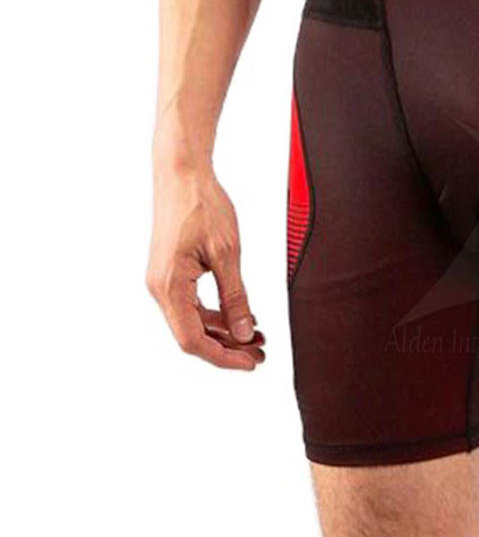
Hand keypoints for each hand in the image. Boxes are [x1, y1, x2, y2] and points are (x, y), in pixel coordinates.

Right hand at [147, 163, 264, 369]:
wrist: (182, 173)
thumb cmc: (202, 206)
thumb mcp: (227, 255)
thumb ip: (236, 298)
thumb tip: (243, 333)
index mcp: (169, 287)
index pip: (192, 341)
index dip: (223, 358)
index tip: (251, 363)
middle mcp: (160, 289)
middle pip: (192, 336)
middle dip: (228, 348)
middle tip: (260, 353)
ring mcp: (164, 281)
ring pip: (193, 322)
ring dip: (224, 333)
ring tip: (257, 337)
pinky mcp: (171, 273)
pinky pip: (192, 306)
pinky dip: (217, 315)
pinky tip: (242, 317)